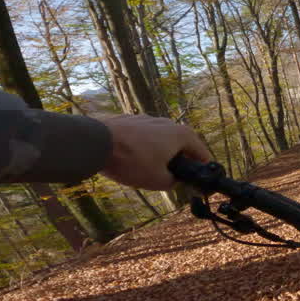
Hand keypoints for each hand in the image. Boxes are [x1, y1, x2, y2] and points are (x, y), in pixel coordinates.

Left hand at [97, 115, 211, 189]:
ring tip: (149, 170)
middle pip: (181, 144)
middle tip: (172, 178)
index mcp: (181, 134)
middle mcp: (167, 122)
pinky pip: (144, 136)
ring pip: (161, 139)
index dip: (202, 169)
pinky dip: (143, 147)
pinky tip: (133, 159)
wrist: (97, 143)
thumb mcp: (158, 181)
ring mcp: (148, 118)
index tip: (198, 181)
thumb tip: (175, 180)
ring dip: (160, 153)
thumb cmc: (132, 161)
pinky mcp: (130, 120)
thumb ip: (173, 182)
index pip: (202, 153)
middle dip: (179, 161)